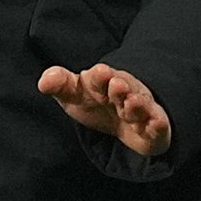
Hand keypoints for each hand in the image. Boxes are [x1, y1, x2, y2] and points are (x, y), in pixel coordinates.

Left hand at [37, 63, 170, 157]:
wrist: (124, 118)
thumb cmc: (95, 101)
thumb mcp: (74, 94)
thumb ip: (60, 85)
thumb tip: (43, 81)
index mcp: (102, 82)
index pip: (98, 78)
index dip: (98, 76)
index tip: (98, 72)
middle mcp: (124, 92)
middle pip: (122, 88)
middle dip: (119, 87)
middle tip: (115, 84)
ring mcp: (140, 109)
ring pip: (140, 105)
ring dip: (137, 103)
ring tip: (131, 102)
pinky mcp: (153, 128)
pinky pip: (158, 125)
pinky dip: (158, 124)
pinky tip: (156, 122)